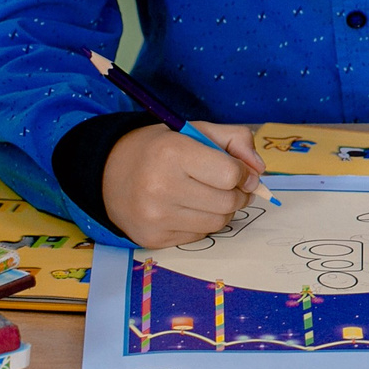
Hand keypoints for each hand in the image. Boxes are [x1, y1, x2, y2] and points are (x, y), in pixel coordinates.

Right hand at [101, 123, 265, 249]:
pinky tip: (189, 207)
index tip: (241, 170)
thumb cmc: (160, 148)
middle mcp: (160, 187)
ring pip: (218, 222)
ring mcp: (155, 217)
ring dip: (224, 209)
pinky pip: (200, 235)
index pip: (230, 175)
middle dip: (238, 193)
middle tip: (231, 184)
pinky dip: (204, 222)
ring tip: (210, 194)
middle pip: (227, 202)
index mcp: (172, 153)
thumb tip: (259, 171)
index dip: (244, 173)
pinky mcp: (153, 239)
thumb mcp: (196, 130)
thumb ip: (236, 140)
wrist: (109, 173)